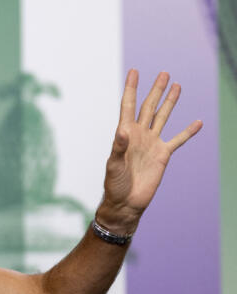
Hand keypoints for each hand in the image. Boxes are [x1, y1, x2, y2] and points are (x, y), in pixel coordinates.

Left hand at [99, 70, 201, 233]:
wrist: (126, 202)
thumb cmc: (114, 184)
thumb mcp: (114, 165)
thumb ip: (119, 147)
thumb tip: (123, 131)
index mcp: (125, 133)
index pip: (129, 106)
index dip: (131, 89)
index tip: (134, 72)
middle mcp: (139, 135)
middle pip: (149, 107)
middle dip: (156, 90)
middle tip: (163, 73)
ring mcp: (152, 143)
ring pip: (163, 117)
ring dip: (170, 102)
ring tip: (177, 86)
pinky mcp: (163, 155)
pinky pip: (178, 140)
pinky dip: (188, 131)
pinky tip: (198, 122)